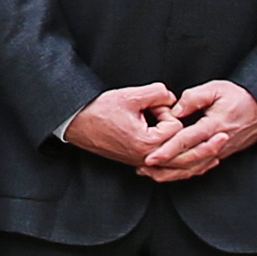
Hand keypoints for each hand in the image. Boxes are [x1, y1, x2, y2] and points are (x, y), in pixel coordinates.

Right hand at [60, 84, 179, 167]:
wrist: (77, 123)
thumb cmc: (98, 111)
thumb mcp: (131, 95)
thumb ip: (158, 93)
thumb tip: (171, 98)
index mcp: (147, 143)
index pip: (176, 127)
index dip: (166, 111)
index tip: (151, 106)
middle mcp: (146, 158)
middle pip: (179, 146)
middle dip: (173, 127)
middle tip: (158, 115)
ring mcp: (141, 163)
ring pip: (173, 158)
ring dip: (171, 140)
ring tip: (161, 124)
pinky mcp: (136, 162)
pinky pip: (162, 162)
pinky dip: (164, 150)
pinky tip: (158, 139)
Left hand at [137, 81, 256, 184]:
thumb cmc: (240, 96)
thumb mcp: (216, 89)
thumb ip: (193, 98)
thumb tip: (175, 110)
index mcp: (214, 125)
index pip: (186, 141)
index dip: (167, 150)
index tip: (151, 157)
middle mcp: (217, 143)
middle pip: (188, 161)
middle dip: (165, 167)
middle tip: (143, 167)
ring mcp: (221, 151)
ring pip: (194, 168)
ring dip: (172, 173)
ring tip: (152, 173)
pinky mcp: (223, 154)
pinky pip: (202, 167)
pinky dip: (186, 173)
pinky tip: (172, 172)